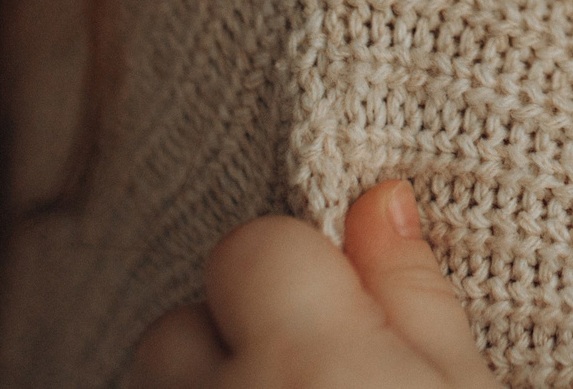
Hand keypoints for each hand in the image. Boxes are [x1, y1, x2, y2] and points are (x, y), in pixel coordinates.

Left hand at [131, 182, 501, 388]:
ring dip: (209, 385)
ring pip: (156, 386)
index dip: (302, 272)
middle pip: (176, 329)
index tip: (349, 316)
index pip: (251, 247)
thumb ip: (416, 301)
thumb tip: (380, 203)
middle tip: (315, 378)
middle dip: (234, 341)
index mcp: (306, 361)